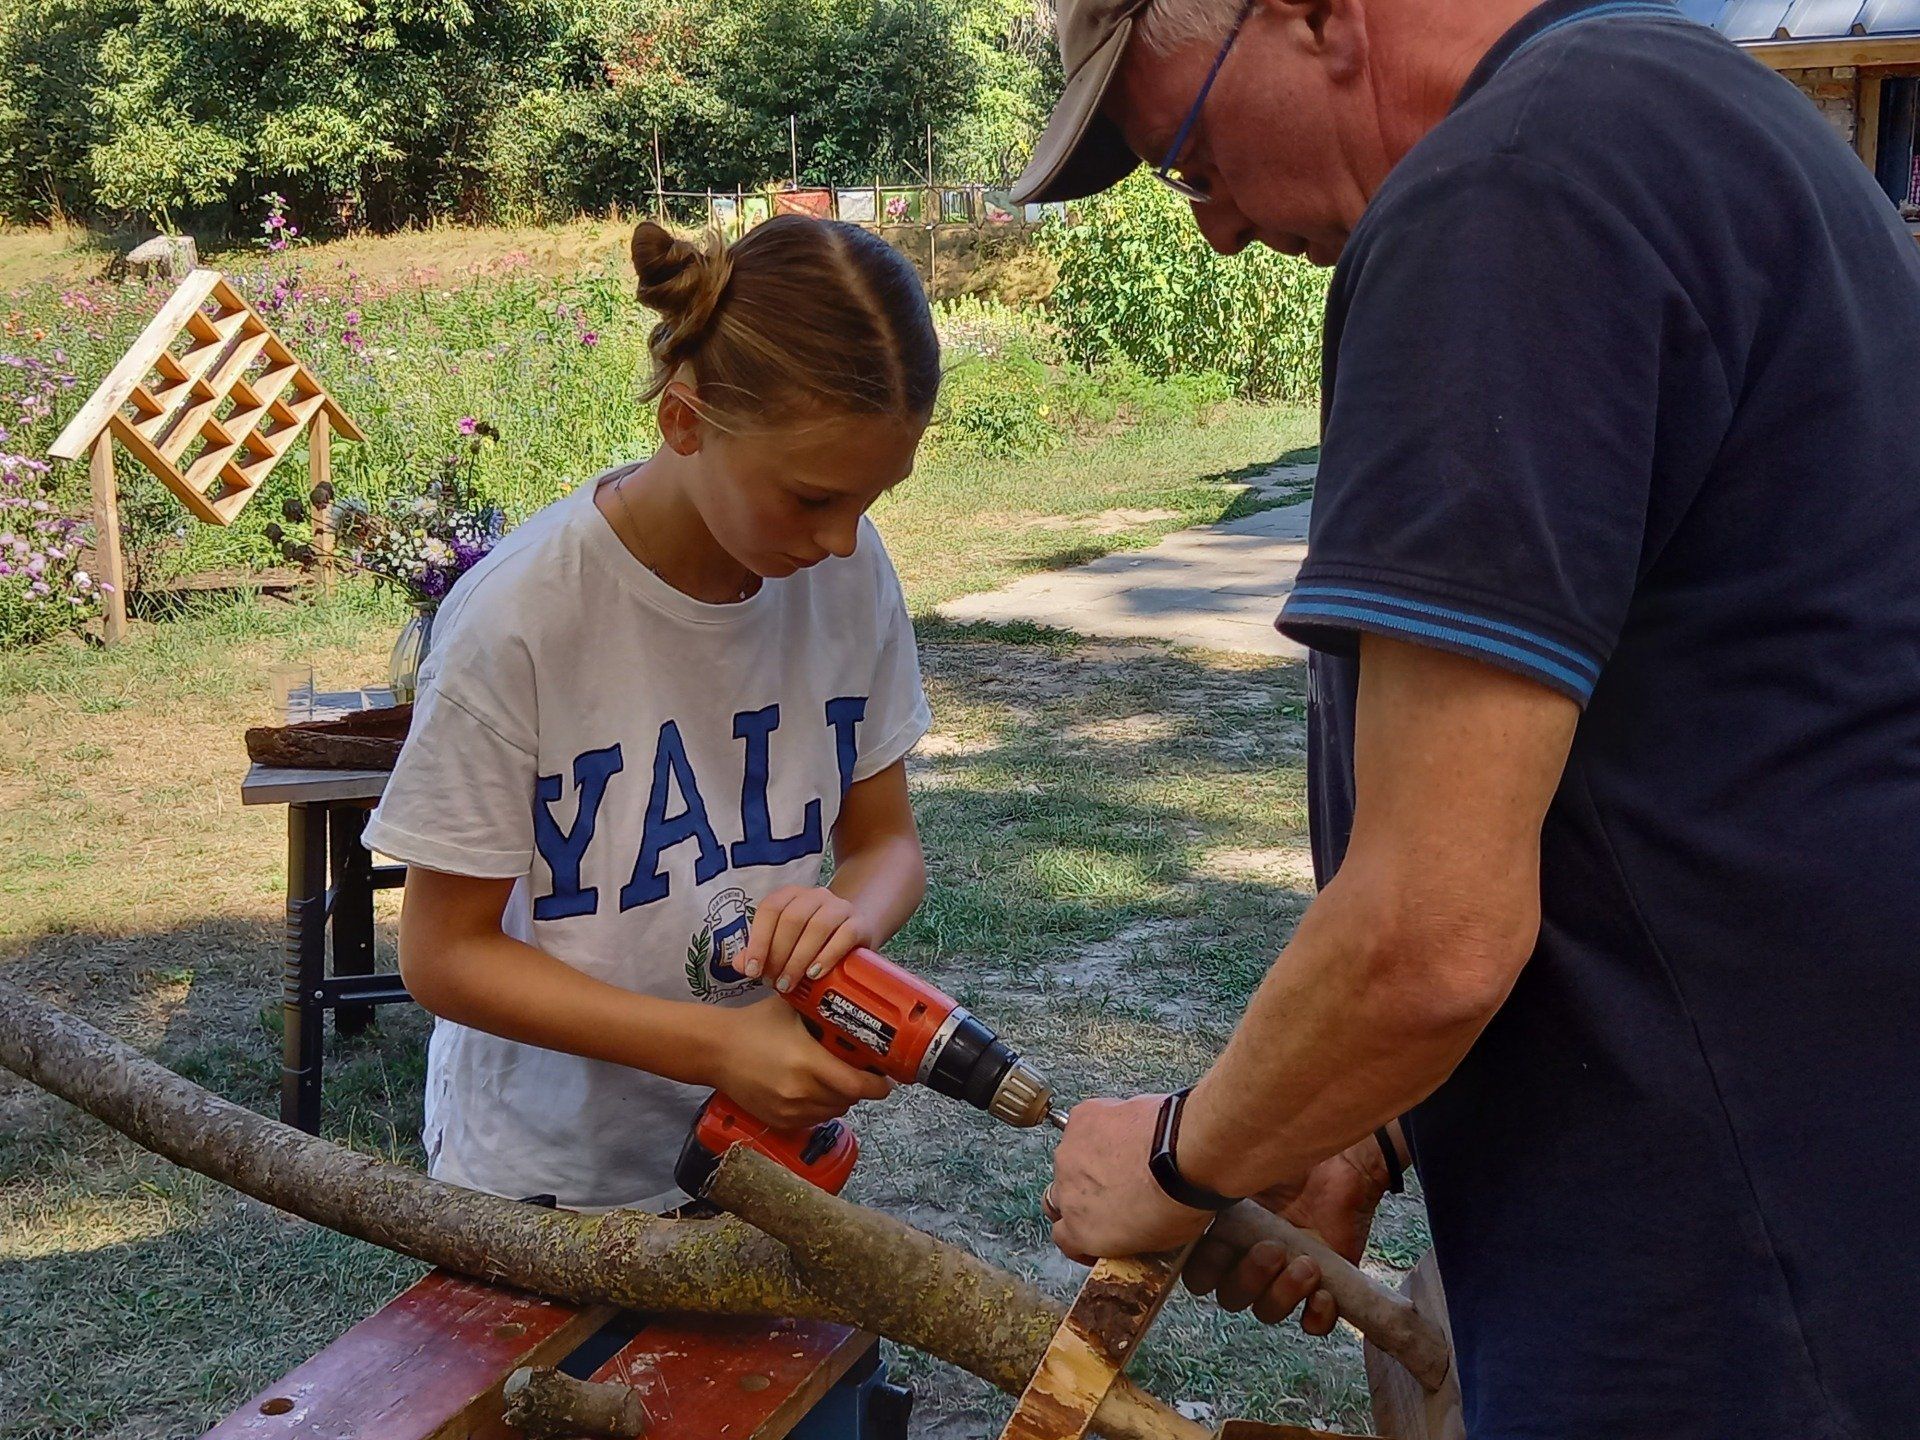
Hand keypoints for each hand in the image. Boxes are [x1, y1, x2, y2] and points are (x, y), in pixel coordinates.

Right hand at [713, 997, 891, 1130]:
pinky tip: (815, 1088)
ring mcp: (789, 1110)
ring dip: (842, 1097)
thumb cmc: (753, 1025)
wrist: (714, 1050)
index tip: (887, 1079)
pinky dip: (821, 1107)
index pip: (858, 1086)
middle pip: (849, 1100)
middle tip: (863, 1072)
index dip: (878, 1086)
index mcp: (808, 1063)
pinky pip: (814, 1119)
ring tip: (838, 1078)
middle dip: (861, 1088)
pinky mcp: (779, 1121)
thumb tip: (858, 1004)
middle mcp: (801, 1092)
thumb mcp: (793, 1009)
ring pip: (834, 1111)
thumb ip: (824, 1010)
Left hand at [739, 886, 871, 992]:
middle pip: (792, 919)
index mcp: (791, 895)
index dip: (759, 941)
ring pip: (818, 926)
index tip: (753, 970)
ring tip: (790, 983)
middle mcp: (815, 895)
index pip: (770, 909)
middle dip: (779, 955)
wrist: (854, 929)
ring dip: (799, 959)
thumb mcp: (785, 942)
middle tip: (774, 982)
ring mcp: (839, 907)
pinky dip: (827, 956)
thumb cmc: (812, 939)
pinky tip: (815, 974)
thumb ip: (761, 951)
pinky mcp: (859, 923)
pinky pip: (844, 936)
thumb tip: (741, 965)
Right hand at [1048, 1095, 1215, 1262]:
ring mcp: (1070, 1152)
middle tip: (1112, 1192)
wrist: (1186, 1150)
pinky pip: (1084, 1125)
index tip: (1100, 1232)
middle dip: (1081, 1197)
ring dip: (1089, 1161)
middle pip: (1060, 1197)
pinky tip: (1126, 1129)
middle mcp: (1066, 1192)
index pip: (1064, 1238)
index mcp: (1082, 1231)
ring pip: (1070, 1159)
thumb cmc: (1180, 1196)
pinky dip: (1102, 1128)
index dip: (1081, 1235)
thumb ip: (1133, 1241)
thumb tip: (1146, 1237)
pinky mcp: (1082, 1117)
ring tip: (1125, 1156)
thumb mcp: (1161, 1242)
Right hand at [1182, 1136, 1388, 1332]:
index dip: (1207, 1270)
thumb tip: (1183, 1196)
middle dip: (1250, 1279)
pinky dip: (1317, 1317)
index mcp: (1225, 1234)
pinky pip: (1313, 1325)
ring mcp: (1286, 1276)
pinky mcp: (1323, 1287)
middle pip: (1232, 1297)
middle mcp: (1251, 1259)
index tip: (1224, 1245)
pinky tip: (1324, 1293)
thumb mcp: (1244, 1167)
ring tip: (1307, 1266)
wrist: (1345, 1163)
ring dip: (1283, 1294)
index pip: (1199, 1274)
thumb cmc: (1292, 1159)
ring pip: (1267, 1311)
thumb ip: (1212, 1186)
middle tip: (1274, 1250)